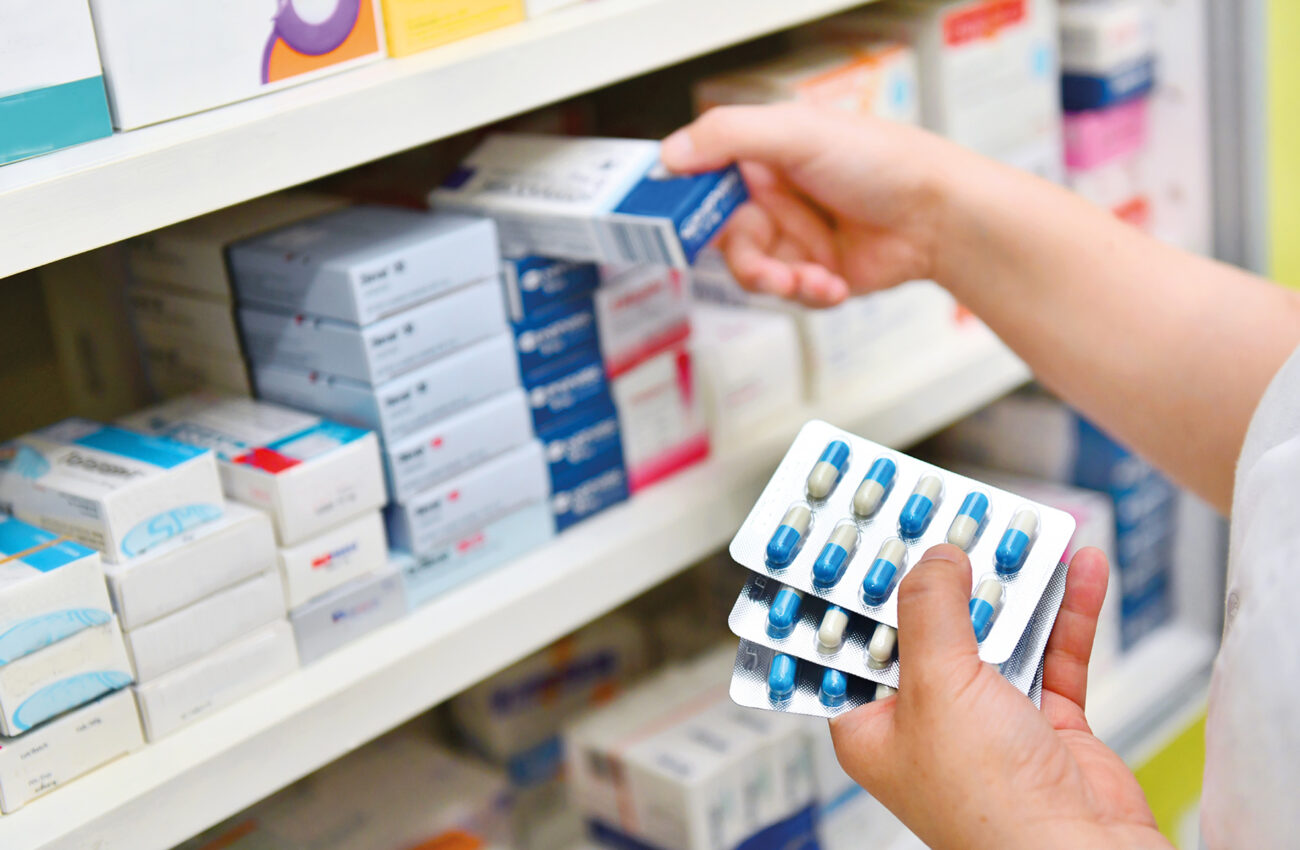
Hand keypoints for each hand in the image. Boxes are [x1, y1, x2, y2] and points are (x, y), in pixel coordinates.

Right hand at [661, 103, 973, 306]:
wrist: (940, 217)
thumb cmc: (883, 161)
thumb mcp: (798, 133)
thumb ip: (729, 136)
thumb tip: (670, 154)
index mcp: (765, 154)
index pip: (705, 179)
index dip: (689, 205)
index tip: (677, 225)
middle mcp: (776, 196)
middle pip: (726, 238)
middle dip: (746, 259)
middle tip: (765, 268)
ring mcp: (796, 236)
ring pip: (755, 273)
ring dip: (780, 281)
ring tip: (808, 278)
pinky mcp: (817, 273)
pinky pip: (790, 295)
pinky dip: (809, 293)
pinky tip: (834, 281)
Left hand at [829, 545, 1171, 849]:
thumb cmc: (990, 807)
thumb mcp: (938, 687)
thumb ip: (931, 612)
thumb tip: (934, 558)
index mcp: (874, 725)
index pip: (852, 643)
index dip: (857, 589)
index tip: (865, 537)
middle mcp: (928, 723)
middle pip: (928, 628)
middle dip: (944, 574)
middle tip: (949, 517)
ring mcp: (989, 723)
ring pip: (995, 635)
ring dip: (1011, 586)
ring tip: (1017, 531)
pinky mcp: (1046, 725)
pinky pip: (1054, 654)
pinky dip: (1066, 612)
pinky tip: (1078, 569)